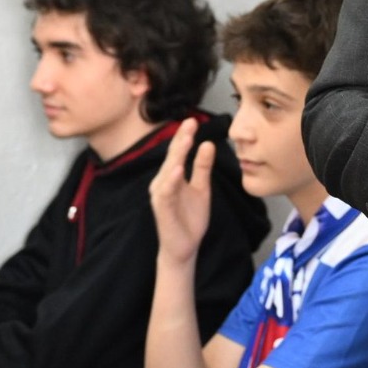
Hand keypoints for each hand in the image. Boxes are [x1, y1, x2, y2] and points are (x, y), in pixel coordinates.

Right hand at [149, 117, 212, 265]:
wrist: (184, 248)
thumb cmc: (190, 218)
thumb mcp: (201, 189)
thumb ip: (202, 167)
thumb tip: (207, 143)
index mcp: (171, 176)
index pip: (178, 152)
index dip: (184, 136)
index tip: (193, 120)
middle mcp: (162, 182)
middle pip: (172, 157)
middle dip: (180, 140)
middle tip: (189, 123)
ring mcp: (161, 195)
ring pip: (168, 171)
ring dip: (176, 156)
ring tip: (186, 140)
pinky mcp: (161, 209)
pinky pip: (166, 192)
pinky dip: (171, 180)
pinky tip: (178, 170)